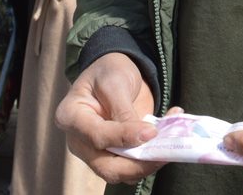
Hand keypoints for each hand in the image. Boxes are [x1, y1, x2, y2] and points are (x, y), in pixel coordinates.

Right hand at [56, 52, 161, 183]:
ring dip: (150, 162)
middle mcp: (80, 141)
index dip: (124, 138)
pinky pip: (134, 165)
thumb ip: (124, 111)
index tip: (150, 132)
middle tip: (165, 152)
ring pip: (123, 172)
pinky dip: (154, 156)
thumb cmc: (109, 71)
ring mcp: (97, 152)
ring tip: (170, 141)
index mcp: (71, 117)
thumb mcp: (114, 82)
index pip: (97, 137)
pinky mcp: (116, 155)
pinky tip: (168, 135)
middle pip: (107, 167)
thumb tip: (144, 137)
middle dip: (138, 164)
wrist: (115, 71)